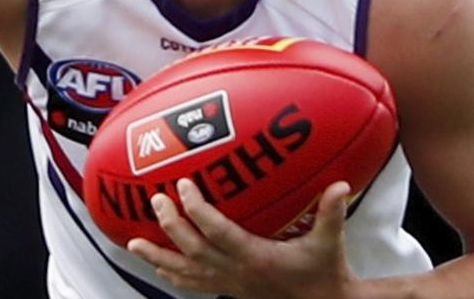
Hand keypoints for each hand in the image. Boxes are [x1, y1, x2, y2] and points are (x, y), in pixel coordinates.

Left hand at [127, 178, 357, 298]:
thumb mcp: (331, 241)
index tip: (184, 186)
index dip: (197, 210)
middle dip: (171, 226)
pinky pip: (194, 285)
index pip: (218, 233)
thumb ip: (332, 212)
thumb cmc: (326, 272)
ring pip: (186, 272)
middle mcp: (237, 272)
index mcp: (256, 257)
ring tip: (132, 244)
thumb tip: (341, 184)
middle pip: (193, 250)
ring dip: (158, 257)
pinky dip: (173, 276)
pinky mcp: (231, 291)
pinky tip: (159, 268)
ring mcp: (231, 284)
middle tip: (155, 201)